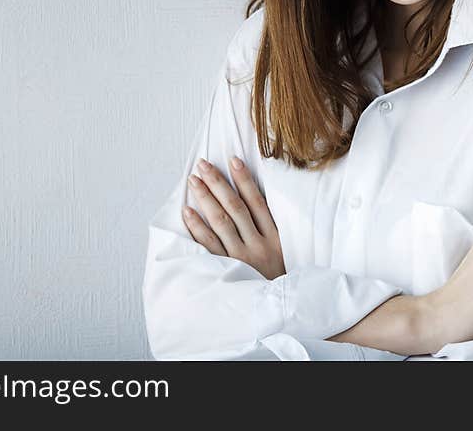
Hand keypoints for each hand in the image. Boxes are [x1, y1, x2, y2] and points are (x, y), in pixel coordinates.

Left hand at [182, 156, 285, 279]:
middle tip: (203, 164)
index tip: (232, 160)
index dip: (244, 180)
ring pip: (221, 222)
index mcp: (275, 238)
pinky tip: (188, 211)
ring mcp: (241, 258)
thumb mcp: (285, 253)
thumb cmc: (279, 279)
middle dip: (218, 183)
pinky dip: (198, 227)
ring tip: (193, 181)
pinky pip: (209, 245)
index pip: (257, 202)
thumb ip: (272, 229)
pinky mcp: (227, 270)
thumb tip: (254, 199)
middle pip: (235, 208)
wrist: (279, 312)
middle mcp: (258, 246)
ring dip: (206, 198)